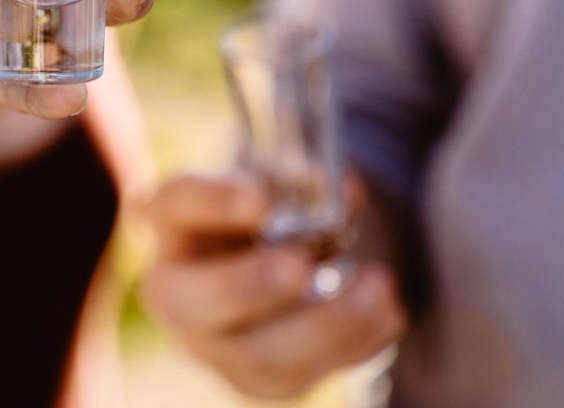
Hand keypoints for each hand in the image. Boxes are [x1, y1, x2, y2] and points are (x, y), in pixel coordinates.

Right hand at [138, 170, 404, 399]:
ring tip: (379, 286)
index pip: (175, 206)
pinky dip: (356, 345)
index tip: (261, 200)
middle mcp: (179, 292)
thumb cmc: (272, 218)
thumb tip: (342, 195)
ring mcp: (215, 345)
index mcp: (177, 225)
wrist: (275, 272)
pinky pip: (303, 377)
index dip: (213, 202)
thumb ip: (305, 184)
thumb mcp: (282, 185)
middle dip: (247, 287)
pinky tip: (388, 313)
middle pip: (191, 302)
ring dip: (325, 325)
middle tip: (297, 269)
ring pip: (256, 356)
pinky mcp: (259, 381)